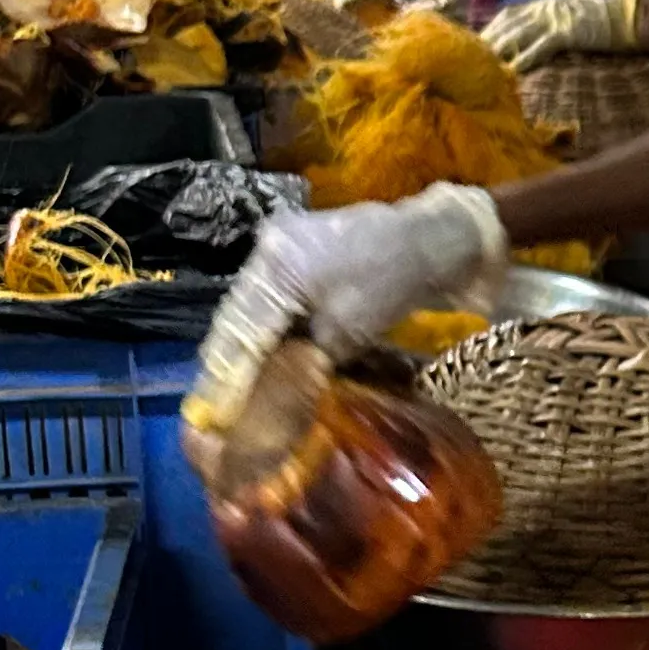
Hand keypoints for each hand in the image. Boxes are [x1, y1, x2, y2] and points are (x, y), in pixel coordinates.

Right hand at [192, 183, 508, 427]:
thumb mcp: (347, 329)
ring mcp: (282, 247)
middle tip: (223, 403)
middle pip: (239, 314)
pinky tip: (270, 355)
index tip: (215, 408)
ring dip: (251, 344)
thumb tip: (279, 389)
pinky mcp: (299, 253)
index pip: (240, 328)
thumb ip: (307, 358)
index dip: (228, 371)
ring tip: (241, 386)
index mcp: (274, 265)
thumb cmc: (391, 282)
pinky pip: (274, 296)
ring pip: (254, 306)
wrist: (433, 241)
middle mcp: (268, 250)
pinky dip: (272, 325)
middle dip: (233, 359)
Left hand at [483, 0, 640, 67]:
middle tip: (470, 56)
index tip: (476, 42)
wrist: (626, 15)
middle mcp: (544, 8)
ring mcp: (555, 19)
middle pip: (507, 23)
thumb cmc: (601, 19)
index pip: (509, 14)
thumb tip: (533, 39)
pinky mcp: (567, 32)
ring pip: (519, 34)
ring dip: (500, 50)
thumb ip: (550, 23)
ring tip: (485, 65)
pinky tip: (514, 69)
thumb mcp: (569, 15)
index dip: (491, 28)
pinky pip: (541, 46)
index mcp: (544, 3)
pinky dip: (525, 58)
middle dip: (488, 39)